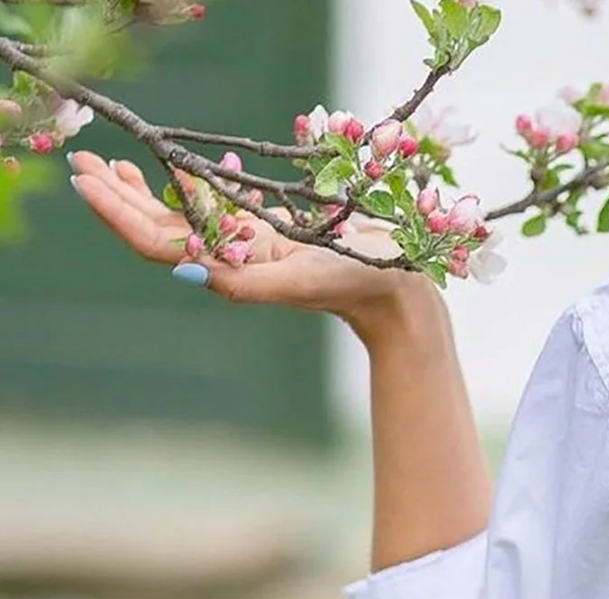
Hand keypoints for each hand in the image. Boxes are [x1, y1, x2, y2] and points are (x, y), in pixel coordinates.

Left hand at [68, 151, 438, 339]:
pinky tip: (166, 172)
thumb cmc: (353, 284)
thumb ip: (243, 281)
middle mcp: (231, 260)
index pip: (159, 242)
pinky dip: (185, 189)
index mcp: (230, 272)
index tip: (88, 182)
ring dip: (140, 192)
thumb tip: (184, 270)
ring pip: (180, 218)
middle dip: (117, 196)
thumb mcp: (299, 281)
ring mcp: (246, 247)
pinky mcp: (265, 234)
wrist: (394, 294)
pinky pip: (214, 210)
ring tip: (106, 165)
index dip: (119, 213)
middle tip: (80, 162)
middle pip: (159, 227)